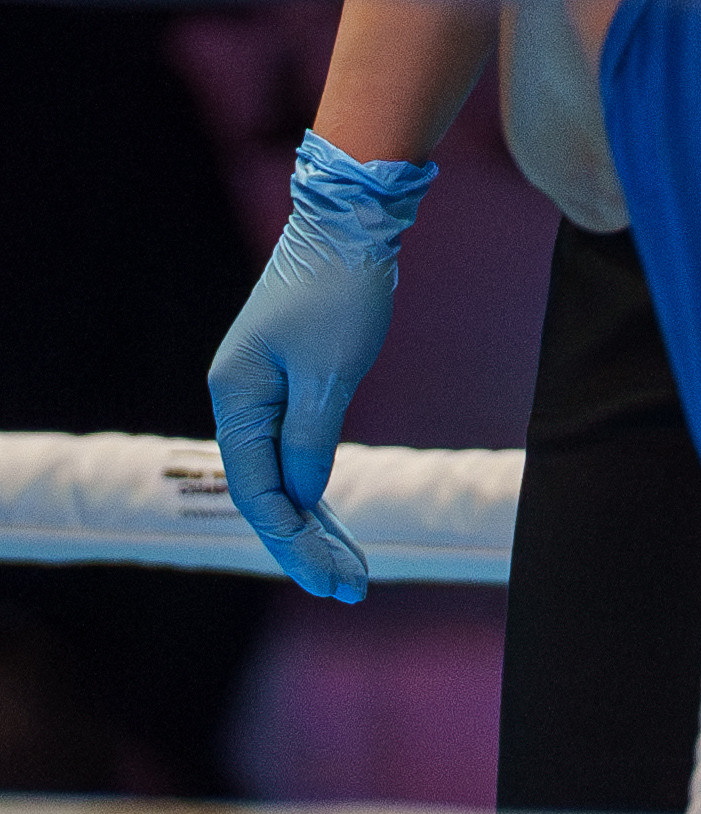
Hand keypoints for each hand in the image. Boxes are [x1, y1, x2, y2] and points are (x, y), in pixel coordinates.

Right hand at [208, 131, 435, 601]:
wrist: (351, 223)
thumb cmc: (340, 291)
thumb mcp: (329, 372)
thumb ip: (309, 439)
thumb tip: (302, 497)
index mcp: (237, 398)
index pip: (256, 490)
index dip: (292, 541)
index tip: (330, 579)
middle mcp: (240, 399)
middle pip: (266, 491)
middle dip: (306, 544)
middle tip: (349, 589)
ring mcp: (263, 391)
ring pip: (282, 475)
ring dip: (314, 524)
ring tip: (351, 572)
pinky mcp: (289, 383)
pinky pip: (296, 451)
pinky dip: (316, 488)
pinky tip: (335, 522)